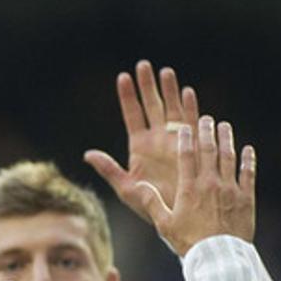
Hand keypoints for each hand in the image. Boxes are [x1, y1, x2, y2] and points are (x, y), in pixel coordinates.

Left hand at [84, 60, 199, 220]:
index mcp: (139, 146)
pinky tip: (187, 93)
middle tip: (144, 65)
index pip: (132, 115)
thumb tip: (88, 154)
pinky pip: (192, 124)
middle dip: (148, 85)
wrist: (175, 215)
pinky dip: (190, 109)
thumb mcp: (125, 187)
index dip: (127, 96)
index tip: (123, 77)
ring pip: (172, 110)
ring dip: (169, 91)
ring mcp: (175, 141)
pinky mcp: (192, 147)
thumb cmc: (148, 206)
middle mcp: (157, 139)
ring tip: (166, 72)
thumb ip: (108, 169)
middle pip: (151, 106)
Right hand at [135, 116, 256, 255]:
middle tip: (206, 119)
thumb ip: (152, 202)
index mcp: (189, 189)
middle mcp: (211, 184)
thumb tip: (139, 185)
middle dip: (207, 132)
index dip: (186, 139)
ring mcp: (230, 190)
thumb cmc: (189, 243)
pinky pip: (248, 174)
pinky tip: (247, 149)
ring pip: (229, 158)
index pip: (186, 157)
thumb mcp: (164, 224)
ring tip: (224, 126)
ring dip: (227, 140)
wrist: (219, 257)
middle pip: (209, 151)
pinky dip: (247, 160)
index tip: (185, 127)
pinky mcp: (246, 199)